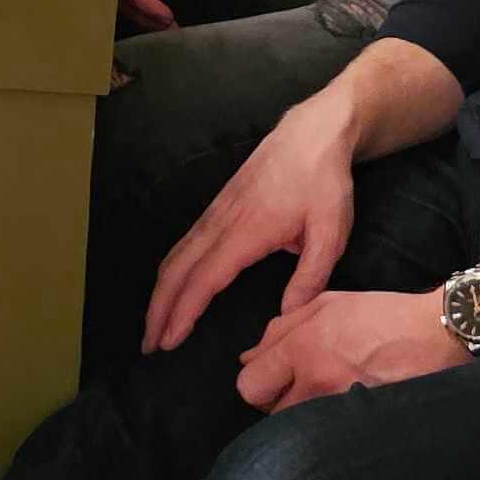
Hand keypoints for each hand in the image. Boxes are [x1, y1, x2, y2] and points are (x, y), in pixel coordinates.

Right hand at [145, 90, 359, 354]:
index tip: (168, 340)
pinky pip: (185, 243)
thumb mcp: (331, 233)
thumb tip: (288, 316)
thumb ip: (310, 276)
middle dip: (158, 308)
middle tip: (148, 345)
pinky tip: (171, 286)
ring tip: (154, 324)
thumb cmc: (324, 185)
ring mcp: (215, 212)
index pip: (205, 279)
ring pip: (176, 255)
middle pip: (177, 269)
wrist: (313, 135)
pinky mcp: (218, 207)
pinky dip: (170, 271)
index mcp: (247, 232)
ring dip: (160, 291)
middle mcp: (221, 222)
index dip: (184, 312)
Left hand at [236, 288, 462, 412]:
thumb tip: (248, 358)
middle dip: (273, 402)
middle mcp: (318, 381)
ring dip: (299, 415)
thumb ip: (280, 329)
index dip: (254, 381)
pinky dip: (325, 423)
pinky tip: (339, 405)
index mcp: (303, 347)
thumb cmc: (380, 314)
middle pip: (268, 413)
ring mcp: (340, 405)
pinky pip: (327, 431)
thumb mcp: (325, 304)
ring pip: (296, 427)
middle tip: (291, 387)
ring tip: (319, 395)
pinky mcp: (361, 421)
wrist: (434, 334)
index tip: (268, 376)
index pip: (249, 385)